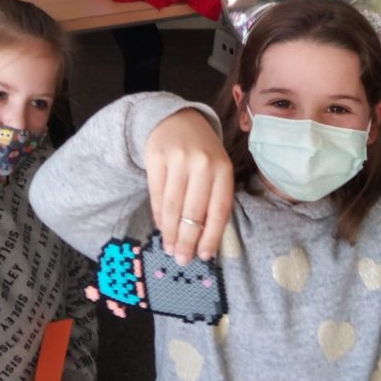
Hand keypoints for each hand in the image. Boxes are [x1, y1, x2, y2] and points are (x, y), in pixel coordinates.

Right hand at [145, 108, 234, 264]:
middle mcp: (202, 164)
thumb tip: (205, 240)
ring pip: (173, 207)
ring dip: (170, 233)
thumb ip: (214, 197)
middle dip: (187, 241)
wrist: (178, 120)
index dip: (211, 236)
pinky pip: (157, 195)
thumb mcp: (217, 169)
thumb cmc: (202, 153)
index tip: (204, 256)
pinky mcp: (156, 158)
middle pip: (193, 212)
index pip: (218, 210)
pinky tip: (161, 227)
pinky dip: (159, 215)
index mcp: (223, 169)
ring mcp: (178, 160)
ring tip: (170, 249)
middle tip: (182, 260)